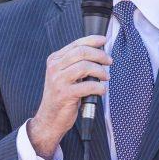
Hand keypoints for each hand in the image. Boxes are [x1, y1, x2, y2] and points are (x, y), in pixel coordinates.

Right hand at [28, 35, 110, 157]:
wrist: (49, 119)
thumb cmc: (62, 97)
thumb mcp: (64, 76)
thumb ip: (75, 64)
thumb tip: (98, 54)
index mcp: (54, 60)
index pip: (76, 44)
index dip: (92, 40)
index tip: (104, 40)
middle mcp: (54, 68)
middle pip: (81, 52)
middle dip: (99, 55)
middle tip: (109, 61)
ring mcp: (58, 81)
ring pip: (85, 67)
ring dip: (100, 71)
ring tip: (106, 77)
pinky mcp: (65, 94)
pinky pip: (88, 86)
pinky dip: (99, 87)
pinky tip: (101, 90)